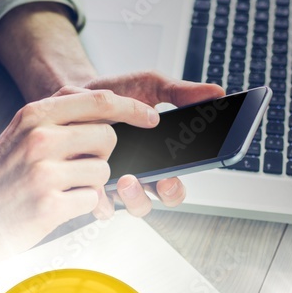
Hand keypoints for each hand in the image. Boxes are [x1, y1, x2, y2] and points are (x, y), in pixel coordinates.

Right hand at [0, 88, 157, 268]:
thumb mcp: (17, 134)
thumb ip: (54, 116)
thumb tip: (102, 104)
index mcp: (33, 116)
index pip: (98, 100)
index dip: (131, 109)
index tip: (150, 117)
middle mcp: (39, 138)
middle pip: (108, 137)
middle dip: (103, 156)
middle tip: (78, 169)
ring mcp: (44, 172)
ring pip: (104, 171)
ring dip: (92, 185)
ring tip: (62, 191)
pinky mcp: (49, 204)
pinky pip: (93, 200)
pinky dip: (82, 206)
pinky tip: (57, 207)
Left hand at [74, 71, 224, 215]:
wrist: (74, 93)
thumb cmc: (114, 92)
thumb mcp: (150, 86)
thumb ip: (181, 93)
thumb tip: (217, 92)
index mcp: (156, 157)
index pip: (173, 186)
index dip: (175, 190)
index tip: (170, 181)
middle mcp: (135, 174)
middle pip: (151, 202)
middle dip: (151, 197)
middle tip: (148, 181)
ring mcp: (110, 181)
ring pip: (125, 206)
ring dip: (129, 199)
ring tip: (124, 179)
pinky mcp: (87, 183)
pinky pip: (95, 204)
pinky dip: (97, 199)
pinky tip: (94, 186)